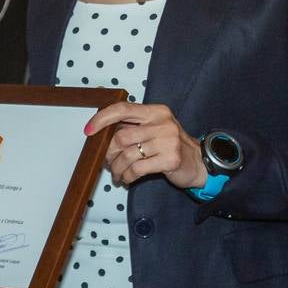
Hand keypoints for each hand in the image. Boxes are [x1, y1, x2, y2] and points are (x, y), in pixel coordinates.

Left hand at [85, 101, 206, 189]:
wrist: (199, 162)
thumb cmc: (171, 145)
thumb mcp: (155, 129)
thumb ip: (134, 128)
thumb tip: (102, 134)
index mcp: (155, 111)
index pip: (123, 108)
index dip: (102, 118)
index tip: (89, 130)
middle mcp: (162, 123)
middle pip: (122, 136)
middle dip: (109, 153)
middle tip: (107, 162)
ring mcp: (168, 141)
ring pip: (128, 155)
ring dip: (117, 168)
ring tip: (117, 174)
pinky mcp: (171, 159)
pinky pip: (138, 169)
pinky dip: (127, 176)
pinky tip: (127, 179)